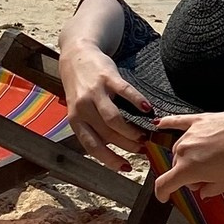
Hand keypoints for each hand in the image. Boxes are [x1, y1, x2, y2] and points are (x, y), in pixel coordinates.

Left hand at [58, 39, 158, 173]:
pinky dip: (137, 102)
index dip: (110, 160)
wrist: (76, 56)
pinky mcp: (107, 77)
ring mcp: (94, 92)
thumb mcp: (80, 110)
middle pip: (107, 135)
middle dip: (127, 145)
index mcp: (75, 120)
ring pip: (114, 120)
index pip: (92, 146)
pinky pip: (124, 92)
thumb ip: (94, 126)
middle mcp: (82, 108)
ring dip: (131, 131)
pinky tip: (148, 109)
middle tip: (143, 148)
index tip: (126, 167)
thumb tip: (117, 147)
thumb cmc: (81, 88)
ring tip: (146, 135)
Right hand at [151, 111, 223, 200]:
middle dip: (188, 175)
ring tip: (208, 160)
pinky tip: (159, 124)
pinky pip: (178, 121)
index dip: (162, 193)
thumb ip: (208, 190)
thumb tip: (202, 191)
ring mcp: (191, 133)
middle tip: (206, 178)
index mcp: (188, 169)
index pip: (165, 184)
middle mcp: (184, 150)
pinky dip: (168, 123)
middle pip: (177, 166)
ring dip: (188, 156)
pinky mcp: (200, 120)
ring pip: (180, 148)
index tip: (164, 197)